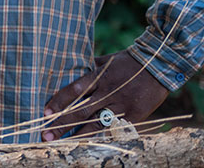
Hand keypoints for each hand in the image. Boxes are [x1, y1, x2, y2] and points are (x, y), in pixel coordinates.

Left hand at [42, 51, 169, 140]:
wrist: (158, 66)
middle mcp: (108, 92)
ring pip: (96, 124)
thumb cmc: (127, 61)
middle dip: (62, 124)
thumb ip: (88, 67)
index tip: (45, 113)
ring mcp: (121, 105)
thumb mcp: (105, 60)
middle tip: (45, 135)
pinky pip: (114, 128)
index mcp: (99, 76)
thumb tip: (67, 71)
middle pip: (81, 111)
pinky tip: (86, 143)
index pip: (74, 90)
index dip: (59, 102)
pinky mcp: (134, 115)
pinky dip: (100, 135)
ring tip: (61, 144)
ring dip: (77, 135)